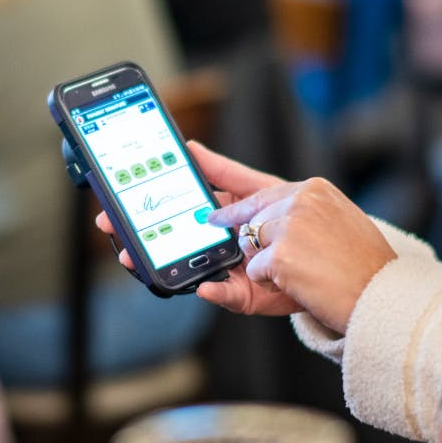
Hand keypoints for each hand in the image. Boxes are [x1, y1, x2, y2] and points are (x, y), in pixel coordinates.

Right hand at [96, 141, 302, 317]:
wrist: (329, 252)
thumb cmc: (295, 217)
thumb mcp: (260, 187)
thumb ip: (225, 172)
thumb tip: (190, 147)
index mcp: (218, 219)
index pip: (173, 212)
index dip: (143, 209)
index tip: (114, 204)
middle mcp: (215, 246)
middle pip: (169, 243)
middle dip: (138, 237)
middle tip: (112, 228)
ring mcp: (226, 271)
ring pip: (186, 269)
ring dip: (160, 264)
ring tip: (139, 257)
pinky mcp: (244, 294)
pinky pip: (224, 294)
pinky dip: (212, 291)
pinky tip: (202, 285)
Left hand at [202, 148, 396, 334]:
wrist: (382, 295)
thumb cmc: (360, 267)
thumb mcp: (331, 228)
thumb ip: (293, 219)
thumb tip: (249, 226)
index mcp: (314, 190)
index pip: (257, 183)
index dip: (220, 170)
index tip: (193, 155)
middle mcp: (301, 199)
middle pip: (250, 217)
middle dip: (241, 232)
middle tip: (237, 236)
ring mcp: (291, 224)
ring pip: (251, 244)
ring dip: (270, 264)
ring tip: (308, 271)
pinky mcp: (281, 253)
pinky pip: (255, 270)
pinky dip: (272, 282)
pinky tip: (303, 282)